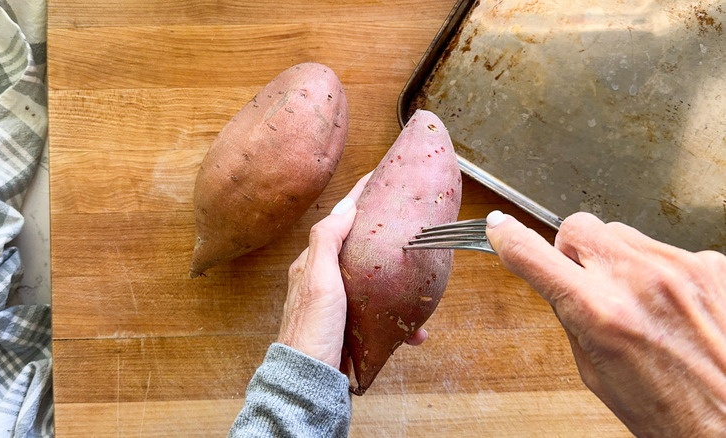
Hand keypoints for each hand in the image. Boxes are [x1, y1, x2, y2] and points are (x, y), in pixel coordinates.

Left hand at [277, 173, 426, 370]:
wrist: (309, 382)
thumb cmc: (312, 329)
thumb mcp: (319, 279)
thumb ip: (327, 240)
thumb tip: (346, 207)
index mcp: (314, 263)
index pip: (340, 220)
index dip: (360, 198)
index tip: (381, 177)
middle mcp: (325, 281)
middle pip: (363, 251)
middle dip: (389, 244)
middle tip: (413, 234)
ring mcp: (339, 306)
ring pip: (377, 285)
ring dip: (400, 290)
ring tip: (420, 296)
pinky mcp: (351, 329)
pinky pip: (381, 316)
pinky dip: (399, 322)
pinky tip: (413, 333)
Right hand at [485, 210, 725, 436]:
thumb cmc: (670, 412)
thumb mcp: (595, 372)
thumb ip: (572, 316)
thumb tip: (556, 279)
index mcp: (600, 313)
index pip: (533, 256)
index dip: (507, 238)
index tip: (498, 228)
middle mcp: (639, 280)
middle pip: (578, 227)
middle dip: (572, 252)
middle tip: (585, 283)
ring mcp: (679, 266)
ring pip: (621, 234)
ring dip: (616, 260)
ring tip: (637, 302)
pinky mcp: (710, 263)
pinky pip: (663, 249)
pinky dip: (657, 271)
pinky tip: (670, 305)